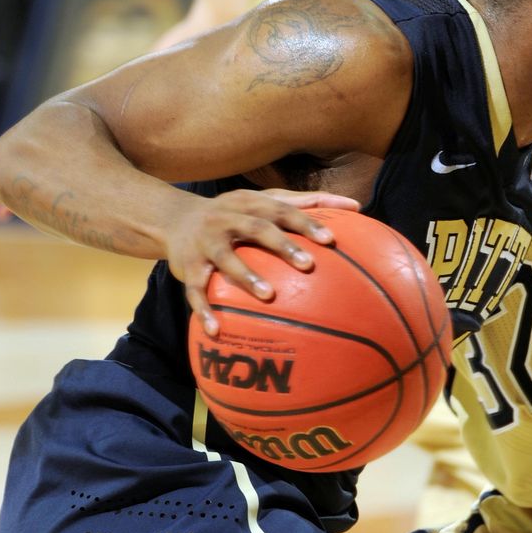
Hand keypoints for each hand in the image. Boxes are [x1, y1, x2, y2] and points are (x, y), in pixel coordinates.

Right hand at [168, 188, 359, 335]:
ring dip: (246, 276)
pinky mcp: (189, 267)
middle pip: (257, 230)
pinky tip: (216, 331)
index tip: (330, 240)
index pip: (282, 210)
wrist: (175, 219)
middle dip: (282, 246)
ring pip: (226, 259)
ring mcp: (206, 243)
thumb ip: (307, 202)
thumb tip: (357, 205)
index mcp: (250, 204)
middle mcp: (227, 219)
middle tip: (308, 265)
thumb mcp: (264, 201)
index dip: (305, 223)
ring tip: (269, 296)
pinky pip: (195, 292)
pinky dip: (204, 311)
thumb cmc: (235, 213)